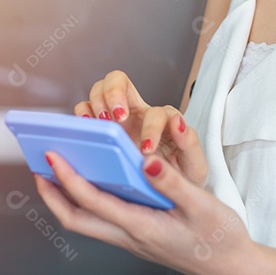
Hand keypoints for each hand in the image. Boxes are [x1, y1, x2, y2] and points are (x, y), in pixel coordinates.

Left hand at [34, 149, 253, 274]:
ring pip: (87, 222)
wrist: (235, 267)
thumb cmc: (221, 239)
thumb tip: (146, 162)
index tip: (53, 157)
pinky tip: (95, 184)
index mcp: (142, 227)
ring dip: (66, 199)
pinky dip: (88, 202)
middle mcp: (131, 236)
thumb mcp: (201, 205)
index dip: (68, 178)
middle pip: (76, 220)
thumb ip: (172, 182)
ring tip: (57, 174)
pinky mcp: (140, 237)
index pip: (93, 202)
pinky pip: (103, 221)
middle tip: (38, 169)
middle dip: (52, 195)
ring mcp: (134, 240)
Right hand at [75, 70, 206, 186]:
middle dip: (114, 93)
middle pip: (119, 80)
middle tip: (116, 117)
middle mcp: (138, 113)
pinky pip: (84, 110)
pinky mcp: (101, 129)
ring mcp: (116, 119)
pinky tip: (86, 129)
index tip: (146, 150)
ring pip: (99, 90)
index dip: (151, 128)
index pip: (155, 112)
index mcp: (163, 120)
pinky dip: (81, 115)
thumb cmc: (180, 178)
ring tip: (100, 123)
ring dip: (97, 102)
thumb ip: (191, 143)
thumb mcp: (194, 166)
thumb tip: (178, 123)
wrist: (167, 194)